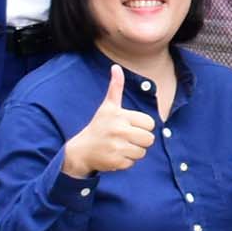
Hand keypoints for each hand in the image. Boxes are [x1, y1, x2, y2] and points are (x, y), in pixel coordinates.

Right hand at [59, 62, 157, 177]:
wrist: (82, 149)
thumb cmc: (99, 126)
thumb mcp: (108, 106)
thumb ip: (115, 87)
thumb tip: (116, 67)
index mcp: (120, 116)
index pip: (150, 124)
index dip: (142, 126)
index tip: (129, 126)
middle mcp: (119, 131)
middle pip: (149, 139)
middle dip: (140, 140)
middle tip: (126, 138)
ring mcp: (116, 147)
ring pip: (142, 152)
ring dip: (134, 152)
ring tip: (120, 146)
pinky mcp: (115, 162)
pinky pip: (132, 163)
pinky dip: (126, 161)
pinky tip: (115, 155)